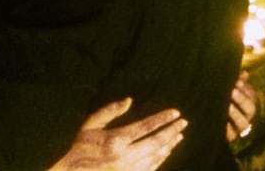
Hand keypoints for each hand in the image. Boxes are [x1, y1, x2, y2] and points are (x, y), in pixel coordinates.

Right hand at [49, 98, 186, 170]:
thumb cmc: (81, 147)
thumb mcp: (90, 125)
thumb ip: (109, 111)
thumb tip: (129, 100)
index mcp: (115, 140)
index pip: (146, 127)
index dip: (162, 119)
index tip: (175, 112)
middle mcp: (125, 156)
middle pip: (156, 142)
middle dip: (172, 131)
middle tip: (183, 123)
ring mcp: (128, 170)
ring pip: (156, 156)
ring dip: (169, 145)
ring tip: (179, 136)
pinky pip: (151, 168)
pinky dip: (161, 159)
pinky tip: (166, 151)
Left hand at [226, 71, 257, 141]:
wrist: (206, 120)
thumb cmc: (219, 100)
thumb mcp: (227, 90)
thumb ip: (235, 82)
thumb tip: (244, 74)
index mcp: (247, 103)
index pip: (251, 96)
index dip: (246, 89)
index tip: (237, 81)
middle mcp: (246, 116)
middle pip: (250, 108)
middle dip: (242, 99)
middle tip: (232, 91)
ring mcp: (238, 128)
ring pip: (242, 122)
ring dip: (235, 113)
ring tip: (228, 106)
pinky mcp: (229, 137)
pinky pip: (230, 134)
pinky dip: (227, 128)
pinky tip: (221, 121)